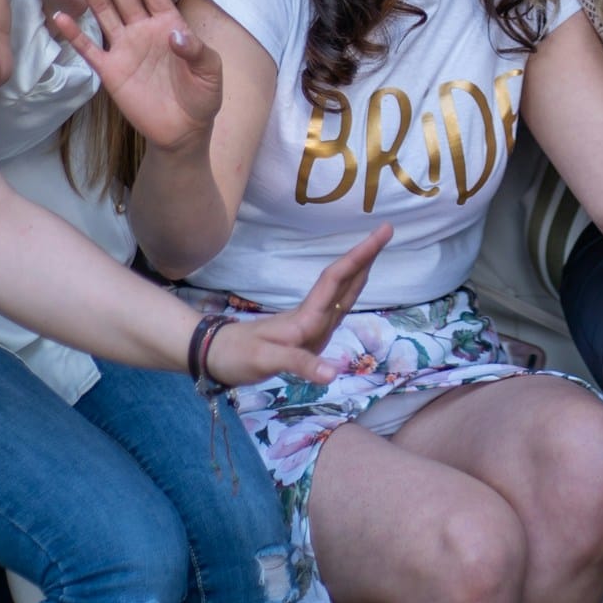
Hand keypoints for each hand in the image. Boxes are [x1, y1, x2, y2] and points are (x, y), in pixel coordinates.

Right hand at [48, 0, 222, 153]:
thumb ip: (195, 51)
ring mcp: (125, 47)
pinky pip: (89, 48)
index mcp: (169, 23)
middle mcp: (143, 29)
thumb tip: (175, 35)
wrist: (183, 130)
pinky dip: (74, 33)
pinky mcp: (110, 70)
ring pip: (104, 12)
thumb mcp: (210, 71)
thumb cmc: (202, 96)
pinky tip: (60, 16)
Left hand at [205, 226, 393, 385]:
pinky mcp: (306, 335)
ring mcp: (310, 325)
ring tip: (376, 251)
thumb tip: (336, 372)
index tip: (382, 233)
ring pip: (341, 292)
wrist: (215, 356)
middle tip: (386, 230)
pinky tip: (354, 288)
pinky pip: (335, 308)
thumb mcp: (266, 360)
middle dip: (365, 256)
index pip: (338, 280)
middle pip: (343, 280)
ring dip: (360, 271)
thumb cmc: (239, 356)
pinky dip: (349, 293)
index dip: (360, 257)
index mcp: (306, 319)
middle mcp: (312, 317)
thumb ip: (301, 364)